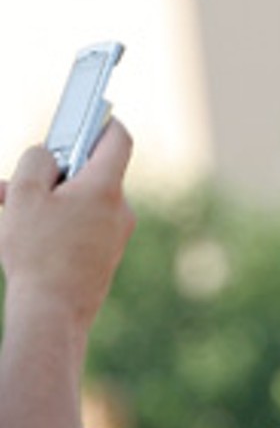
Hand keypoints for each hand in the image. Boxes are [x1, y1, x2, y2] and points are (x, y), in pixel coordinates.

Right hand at [0, 120, 134, 330]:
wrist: (53, 313)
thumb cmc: (37, 252)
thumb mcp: (23, 196)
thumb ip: (35, 163)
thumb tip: (47, 155)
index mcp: (105, 188)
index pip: (118, 140)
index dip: (102, 122)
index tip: (86, 114)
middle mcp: (119, 208)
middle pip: (90, 173)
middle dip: (53, 171)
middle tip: (19, 177)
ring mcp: (115, 234)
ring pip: (80, 202)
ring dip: (46, 199)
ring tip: (7, 206)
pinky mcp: (105, 255)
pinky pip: (81, 226)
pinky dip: (55, 222)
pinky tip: (21, 232)